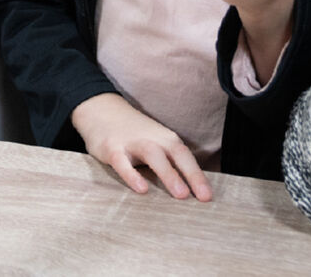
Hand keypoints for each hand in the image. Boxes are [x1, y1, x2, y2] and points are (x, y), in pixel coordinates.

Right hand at [71, 93, 212, 201]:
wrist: (102, 111)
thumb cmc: (134, 135)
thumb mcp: (155, 144)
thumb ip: (168, 163)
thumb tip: (187, 191)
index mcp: (166, 140)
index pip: (186, 157)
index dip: (198, 177)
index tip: (208, 197)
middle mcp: (153, 139)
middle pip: (176, 155)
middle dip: (191, 175)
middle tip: (203, 198)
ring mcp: (132, 143)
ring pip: (154, 156)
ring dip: (169, 174)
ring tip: (181, 195)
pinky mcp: (113, 149)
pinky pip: (123, 163)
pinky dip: (133, 176)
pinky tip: (142, 190)